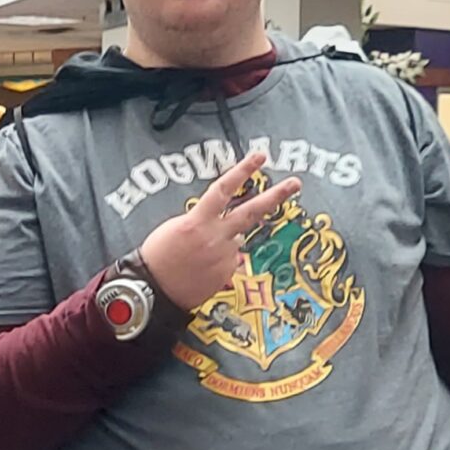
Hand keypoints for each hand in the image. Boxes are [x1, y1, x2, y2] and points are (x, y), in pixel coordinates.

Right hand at [138, 150, 301, 312]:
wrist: (153, 293)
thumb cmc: (157, 258)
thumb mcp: (174, 228)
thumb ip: (202, 221)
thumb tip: (224, 225)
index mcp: (197, 222)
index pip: (224, 190)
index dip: (242, 171)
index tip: (260, 157)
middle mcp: (215, 238)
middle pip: (251, 212)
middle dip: (276, 196)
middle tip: (295, 183)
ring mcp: (224, 257)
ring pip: (236, 240)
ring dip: (223, 241)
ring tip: (197, 255)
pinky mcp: (226, 274)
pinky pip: (228, 261)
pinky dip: (218, 261)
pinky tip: (200, 268)